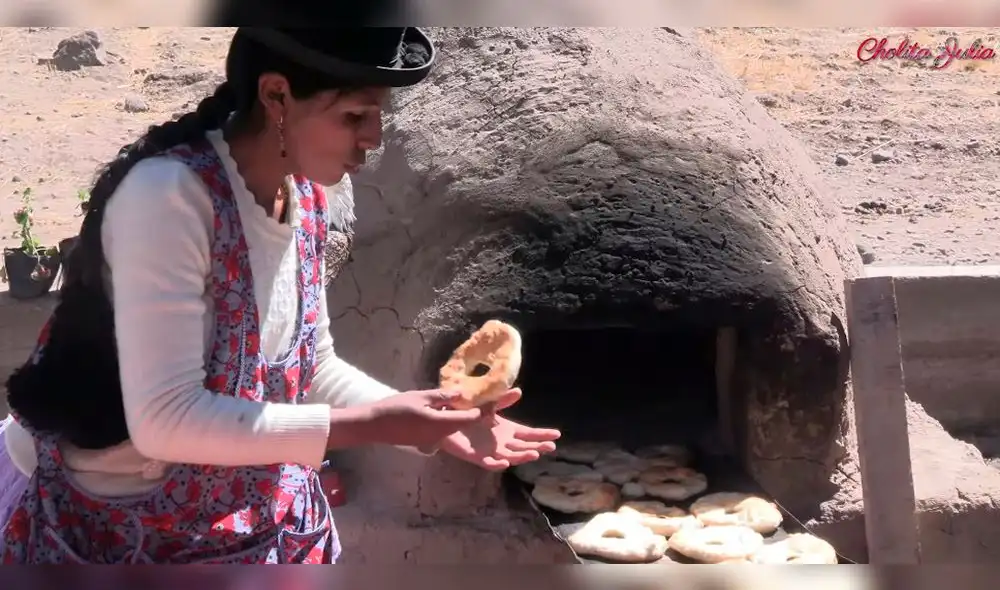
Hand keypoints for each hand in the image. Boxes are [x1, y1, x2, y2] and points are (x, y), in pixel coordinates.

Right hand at [328, 389, 483, 449]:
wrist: (374, 426)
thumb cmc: (395, 408)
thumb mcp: (421, 397)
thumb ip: (443, 396)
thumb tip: (462, 393)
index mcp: (442, 424)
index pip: (471, 419)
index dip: (483, 410)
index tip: (492, 399)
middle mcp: (441, 435)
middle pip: (465, 425)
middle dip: (476, 414)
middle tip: (488, 401)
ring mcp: (434, 440)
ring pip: (455, 428)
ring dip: (463, 418)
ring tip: (470, 403)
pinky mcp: (427, 441)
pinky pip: (445, 431)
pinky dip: (451, 422)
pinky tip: (449, 410)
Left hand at [440, 388, 560, 470]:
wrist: (447, 420)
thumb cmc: (469, 412)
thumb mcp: (488, 404)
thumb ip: (503, 400)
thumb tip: (519, 391)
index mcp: (507, 430)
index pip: (528, 434)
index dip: (542, 434)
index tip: (557, 434)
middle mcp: (502, 443)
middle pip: (524, 447)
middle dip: (538, 446)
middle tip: (551, 446)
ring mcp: (491, 451)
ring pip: (510, 457)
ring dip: (522, 456)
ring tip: (534, 453)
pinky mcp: (477, 457)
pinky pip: (488, 464)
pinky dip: (496, 465)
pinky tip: (505, 463)